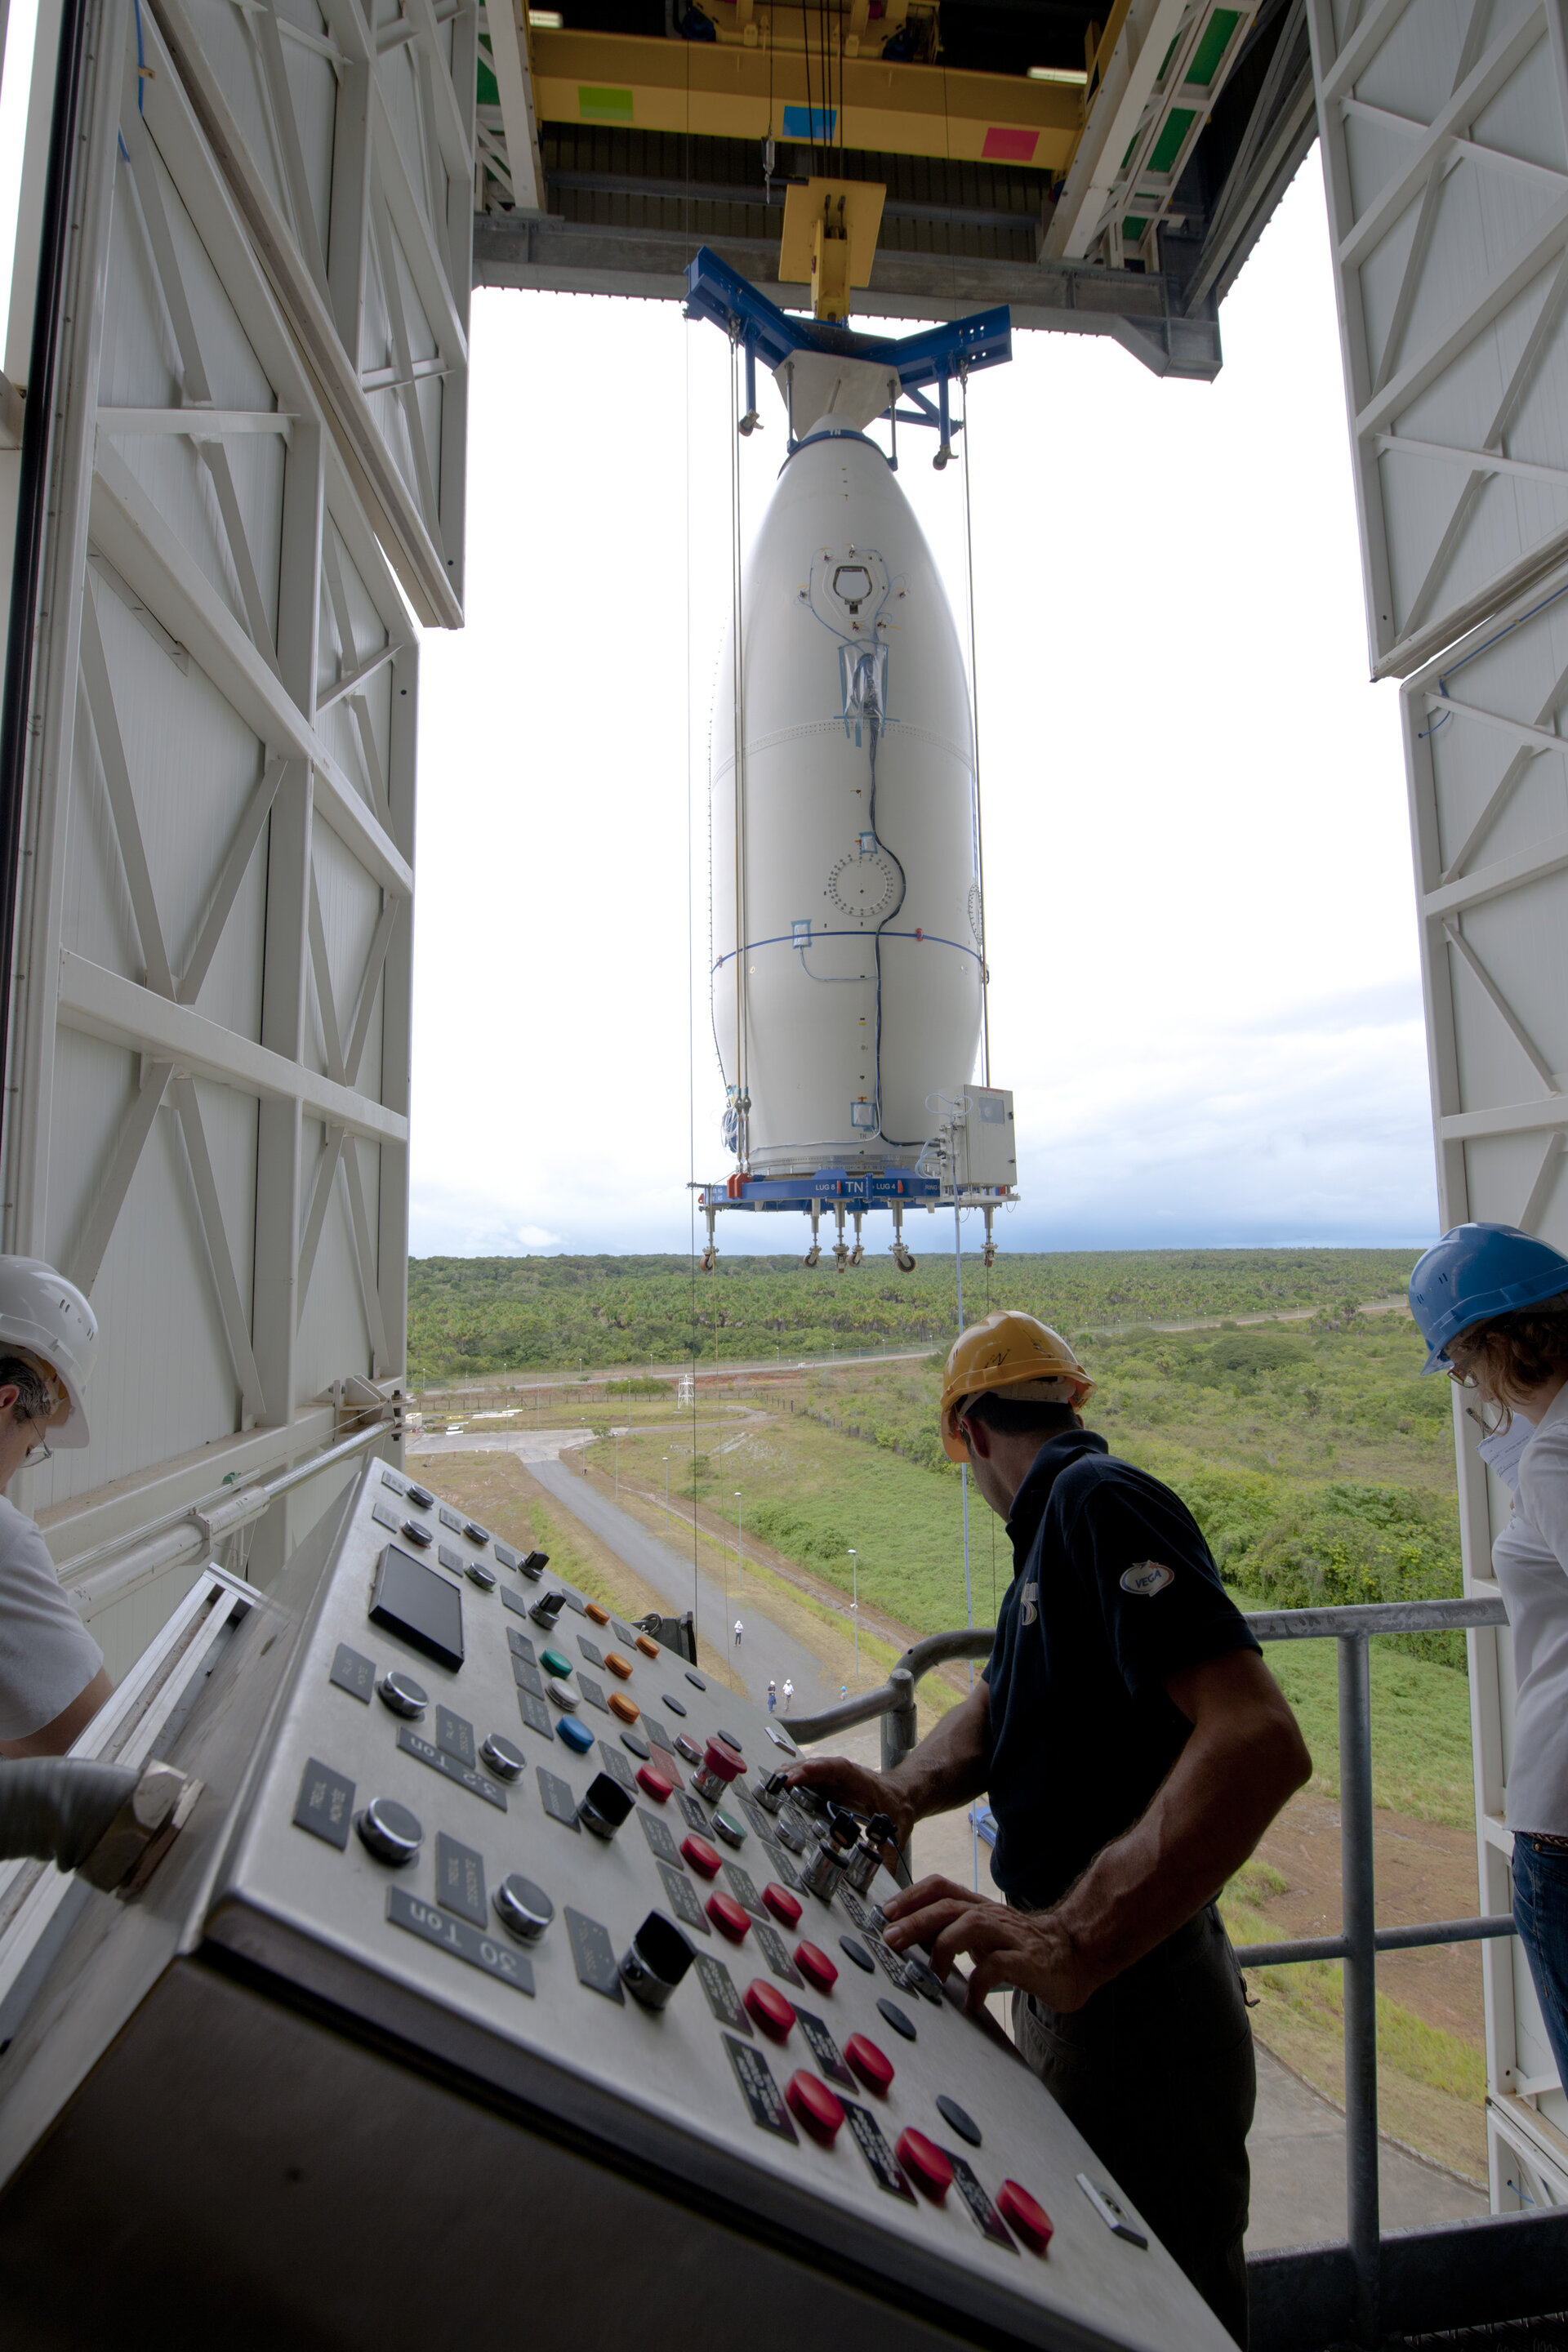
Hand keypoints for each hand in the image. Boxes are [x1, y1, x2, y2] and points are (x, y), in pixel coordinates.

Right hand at [784, 1755, 912, 1854]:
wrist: (901, 1796)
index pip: (841, 1768)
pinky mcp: (828, 1786)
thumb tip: (886, 1878)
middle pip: (819, 1767)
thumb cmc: (898, 1808)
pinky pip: (809, 1780)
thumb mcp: (898, 1830)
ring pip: (811, 1772)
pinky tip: (779, 1785)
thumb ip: (890, 1854)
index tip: (805, 1770)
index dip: (821, 1768)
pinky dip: (793, 1781)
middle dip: (799, 1772)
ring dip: (792, 1774)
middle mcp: (845, 1777)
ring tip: (774, 1780)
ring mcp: (834, 1780)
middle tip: (781, 1780)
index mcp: (863, 1781)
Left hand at [881, 1875, 1098, 2014]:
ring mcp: (1009, 1936)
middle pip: (947, 1905)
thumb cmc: (1021, 1947)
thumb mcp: (983, 1934)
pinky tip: (969, 2000)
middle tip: (891, 1938)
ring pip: (970, 1924)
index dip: (911, 1896)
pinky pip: (997, 1966)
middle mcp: (991, 1915)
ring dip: (943, 1946)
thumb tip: (909, 1939)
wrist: (1074, 1953)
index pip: (940, 1887)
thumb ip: (952, 1933)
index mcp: (977, 1907)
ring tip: (930, 1971)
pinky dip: (978, 1983)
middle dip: (915, 1920)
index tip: (886, 1912)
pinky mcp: (1027, 1961)